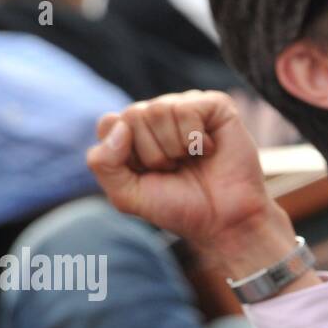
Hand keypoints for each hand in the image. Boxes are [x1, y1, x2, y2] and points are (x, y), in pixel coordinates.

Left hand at [86, 91, 300, 279]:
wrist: (224, 221)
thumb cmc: (179, 207)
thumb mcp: (127, 195)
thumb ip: (103, 163)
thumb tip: (120, 126)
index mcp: (135, 133)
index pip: (109, 124)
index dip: (127, 155)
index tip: (149, 175)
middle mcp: (158, 116)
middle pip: (133, 116)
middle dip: (153, 154)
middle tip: (175, 170)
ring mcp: (186, 107)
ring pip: (158, 110)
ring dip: (175, 147)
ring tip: (192, 161)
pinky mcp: (214, 106)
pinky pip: (186, 109)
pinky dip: (195, 139)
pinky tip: (209, 150)